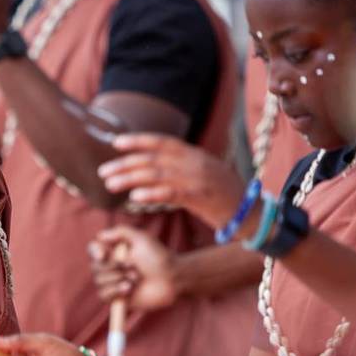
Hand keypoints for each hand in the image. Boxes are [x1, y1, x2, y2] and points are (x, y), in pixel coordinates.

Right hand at [90, 226, 178, 311]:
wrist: (172, 278)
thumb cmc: (159, 257)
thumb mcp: (141, 238)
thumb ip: (120, 231)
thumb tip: (99, 236)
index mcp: (115, 252)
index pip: (93, 250)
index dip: (95, 251)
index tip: (104, 254)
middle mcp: (112, 267)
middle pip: (95, 267)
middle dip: (112, 267)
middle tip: (132, 266)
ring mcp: (114, 283)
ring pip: (99, 281)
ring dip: (117, 278)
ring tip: (135, 278)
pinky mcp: (118, 298)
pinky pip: (104, 295)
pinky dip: (115, 291)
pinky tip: (129, 288)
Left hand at [97, 133, 245, 228]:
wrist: (253, 215)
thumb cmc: (225, 198)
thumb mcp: (203, 175)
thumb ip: (180, 169)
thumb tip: (151, 169)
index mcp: (195, 154)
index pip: (162, 142)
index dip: (138, 140)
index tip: (115, 143)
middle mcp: (195, 162)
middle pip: (153, 159)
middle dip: (124, 164)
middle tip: (102, 172)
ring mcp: (198, 178)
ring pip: (156, 174)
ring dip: (130, 178)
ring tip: (110, 184)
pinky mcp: (201, 197)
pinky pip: (171, 193)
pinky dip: (151, 193)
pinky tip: (135, 197)